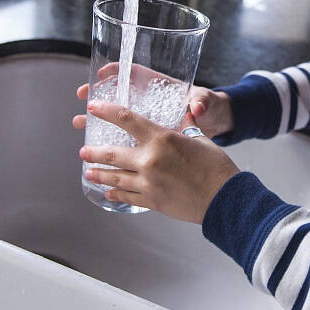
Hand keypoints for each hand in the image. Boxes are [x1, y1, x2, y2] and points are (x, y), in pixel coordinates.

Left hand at [72, 100, 239, 223]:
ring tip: (89, 172)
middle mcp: (149, 160)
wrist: (225, 198)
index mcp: (161, 139)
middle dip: (93, 152)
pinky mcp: (152, 201)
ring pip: (115, 177)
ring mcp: (148, 183)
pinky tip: (109, 192)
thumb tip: (187, 113)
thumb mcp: (201, 139)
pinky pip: (127, 197)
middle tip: (84, 150)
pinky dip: (116, 193)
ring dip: (99, 174)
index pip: (126, 119)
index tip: (93, 108)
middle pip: (111, 153)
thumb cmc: (216, 167)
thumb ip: (187, 126)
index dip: (105, 112)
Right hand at [76, 64, 233, 138]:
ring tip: (81, 125)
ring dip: (98, 120)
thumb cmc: (213, 108)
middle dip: (98, 94)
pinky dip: (110, 140)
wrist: (218, 126)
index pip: (135, 72)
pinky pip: (124, 136)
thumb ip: (203, 103)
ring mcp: (147, 118)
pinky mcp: (147, 137)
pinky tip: (98, 147)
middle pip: (119, 94)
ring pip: (117, 118)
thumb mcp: (209, 103)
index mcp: (161, 86)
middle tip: (82, 97)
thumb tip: (198, 106)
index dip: (117, 71)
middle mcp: (150, 100)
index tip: (101, 74)